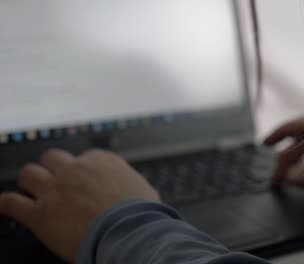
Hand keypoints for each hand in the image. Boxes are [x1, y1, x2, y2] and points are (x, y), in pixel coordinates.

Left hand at [0, 149, 159, 262]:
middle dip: (53, 169)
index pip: (83, 157)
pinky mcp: (40, 214)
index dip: (81, 171)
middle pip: (52, 158)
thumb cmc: (142, 215)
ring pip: (28, 173)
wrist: (131, 233)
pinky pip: (11, 203)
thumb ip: (129, 183)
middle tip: (56, 182)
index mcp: (102, 161)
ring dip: (31, 183)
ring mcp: (55, 189)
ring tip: (34, 192)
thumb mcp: (143, 189)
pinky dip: (9, 204)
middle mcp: (75, 170)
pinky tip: (12, 207)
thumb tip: (132, 189)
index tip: (82, 180)